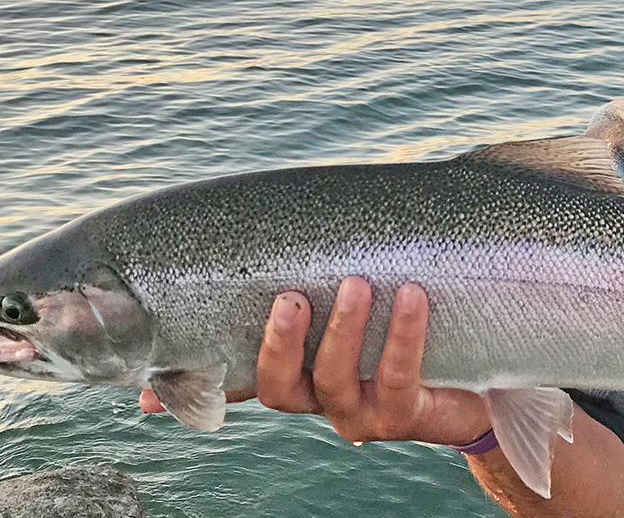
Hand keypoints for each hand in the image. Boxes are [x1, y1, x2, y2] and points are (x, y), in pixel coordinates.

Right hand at [140, 278, 492, 445]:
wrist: (479, 382)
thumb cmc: (411, 325)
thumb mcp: (365, 298)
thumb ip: (329, 267)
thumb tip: (306, 206)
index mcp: (298, 371)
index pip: (233, 378)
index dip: (188, 383)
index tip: (144, 390)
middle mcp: (318, 398)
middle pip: (275, 384)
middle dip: (278, 341)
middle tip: (290, 296)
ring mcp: (357, 412)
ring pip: (332, 380)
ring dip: (342, 330)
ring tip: (356, 283)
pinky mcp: (402, 417)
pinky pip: (396, 376)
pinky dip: (402, 334)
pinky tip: (411, 296)